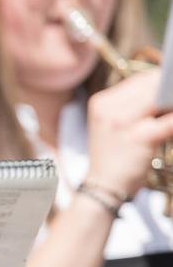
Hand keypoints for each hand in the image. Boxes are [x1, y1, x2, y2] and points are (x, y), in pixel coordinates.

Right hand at [87, 69, 172, 198]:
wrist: (103, 187)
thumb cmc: (114, 157)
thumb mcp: (114, 126)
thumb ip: (135, 106)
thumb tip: (166, 90)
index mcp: (101, 102)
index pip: (139, 80)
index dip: (161, 80)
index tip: (172, 84)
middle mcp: (108, 109)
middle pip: (151, 86)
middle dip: (169, 90)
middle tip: (172, 101)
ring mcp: (121, 122)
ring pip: (160, 100)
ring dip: (171, 102)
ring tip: (171, 109)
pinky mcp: (139, 137)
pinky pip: (169, 122)